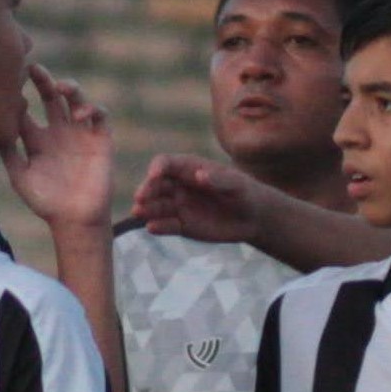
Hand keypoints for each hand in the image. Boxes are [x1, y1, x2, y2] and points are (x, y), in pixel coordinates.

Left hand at [1, 64, 113, 234]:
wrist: (75, 220)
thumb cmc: (46, 203)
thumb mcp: (20, 178)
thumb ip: (8, 154)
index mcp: (37, 140)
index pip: (26, 110)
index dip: (18, 96)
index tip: (10, 85)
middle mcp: (58, 132)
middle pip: (50, 97)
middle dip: (42, 81)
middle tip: (32, 67)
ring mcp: (80, 134)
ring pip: (75, 100)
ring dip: (69, 88)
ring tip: (60, 87)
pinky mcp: (100, 140)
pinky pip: (100, 116)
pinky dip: (93, 108)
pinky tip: (81, 113)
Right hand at [128, 154, 266, 246]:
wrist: (252, 218)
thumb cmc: (244, 193)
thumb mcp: (236, 184)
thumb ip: (219, 179)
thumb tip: (199, 175)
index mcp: (188, 168)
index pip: (166, 163)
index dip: (157, 167)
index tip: (154, 175)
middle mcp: (178, 185)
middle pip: (155, 185)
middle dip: (146, 190)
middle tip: (140, 198)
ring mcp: (178, 206)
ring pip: (157, 206)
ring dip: (146, 209)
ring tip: (138, 213)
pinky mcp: (182, 225)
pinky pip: (166, 225)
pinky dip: (158, 226)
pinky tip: (152, 228)